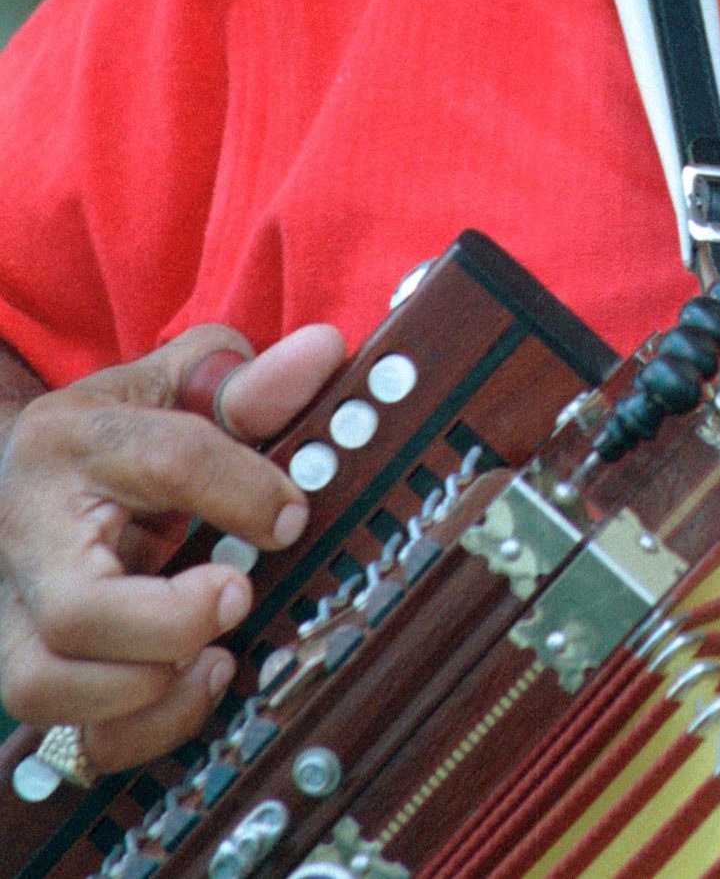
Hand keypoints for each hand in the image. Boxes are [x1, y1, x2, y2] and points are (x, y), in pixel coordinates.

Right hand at [0, 322, 345, 773]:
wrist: (27, 467)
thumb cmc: (124, 424)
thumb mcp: (182, 380)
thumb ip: (249, 379)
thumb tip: (323, 354)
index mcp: (75, 439)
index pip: (165, 461)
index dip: (244, 491)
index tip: (294, 513)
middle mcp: (29, 531)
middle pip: (76, 608)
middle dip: (173, 621)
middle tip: (239, 592)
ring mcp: (15, 607)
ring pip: (46, 684)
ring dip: (149, 688)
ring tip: (215, 652)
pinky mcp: (26, 662)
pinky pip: (70, 731)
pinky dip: (142, 728)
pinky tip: (195, 681)